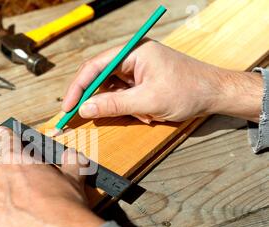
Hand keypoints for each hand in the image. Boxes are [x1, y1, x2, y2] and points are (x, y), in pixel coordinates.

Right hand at [63, 39, 262, 122]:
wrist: (216, 94)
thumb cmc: (189, 90)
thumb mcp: (148, 101)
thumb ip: (113, 105)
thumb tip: (85, 109)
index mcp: (133, 52)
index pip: (95, 67)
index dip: (78, 87)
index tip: (68, 107)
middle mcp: (132, 57)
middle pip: (100, 78)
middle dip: (98, 99)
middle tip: (82, 116)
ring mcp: (138, 69)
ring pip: (112, 90)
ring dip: (121, 107)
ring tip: (143, 115)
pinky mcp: (143, 80)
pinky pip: (125, 96)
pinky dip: (131, 108)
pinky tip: (148, 114)